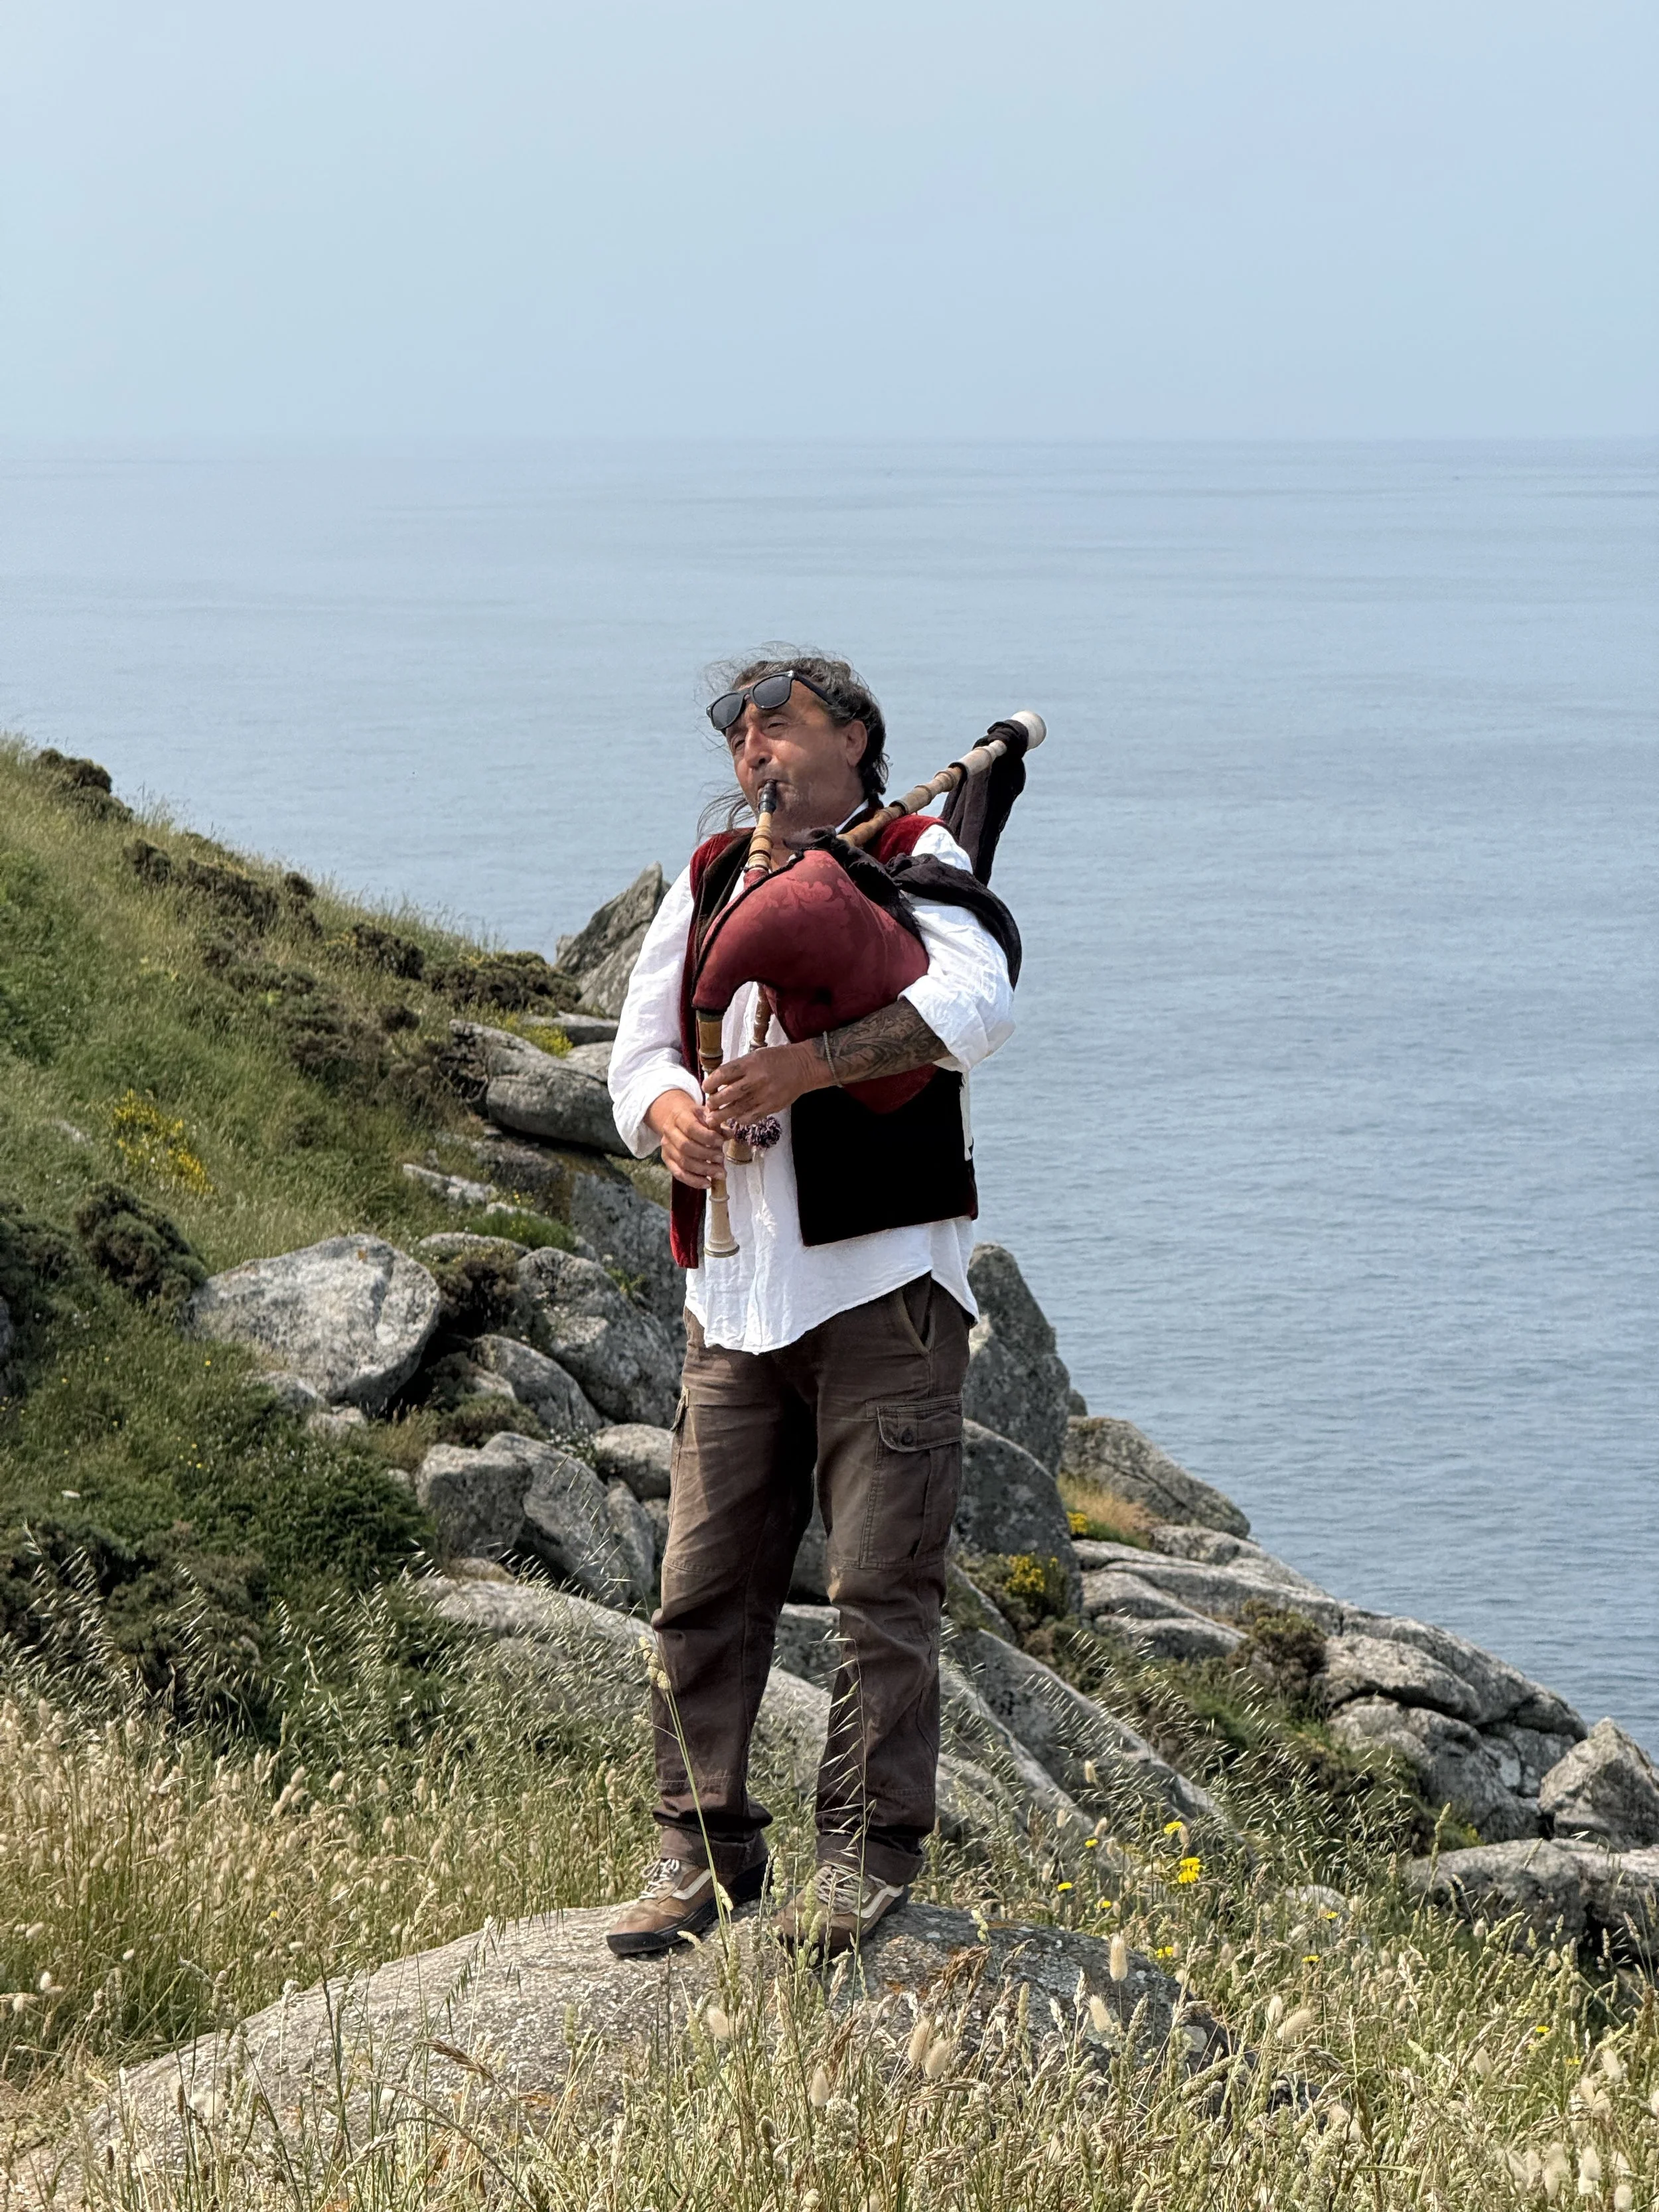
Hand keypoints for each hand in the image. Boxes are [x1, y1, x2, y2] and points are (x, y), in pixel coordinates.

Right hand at [646, 1089, 727, 1189]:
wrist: (677, 1119)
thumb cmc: (696, 1118)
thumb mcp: (707, 1115)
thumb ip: (718, 1125)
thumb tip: (729, 1134)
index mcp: (679, 1116)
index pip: (691, 1128)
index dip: (706, 1137)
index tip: (721, 1142)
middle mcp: (669, 1132)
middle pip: (685, 1147)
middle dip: (706, 1155)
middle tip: (722, 1159)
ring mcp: (666, 1147)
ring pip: (683, 1162)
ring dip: (703, 1170)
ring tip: (720, 1174)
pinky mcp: (667, 1160)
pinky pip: (679, 1174)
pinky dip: (693, 1181)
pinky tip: (707, 1183)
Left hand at [701, 1040, 830, 1127]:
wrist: (803, 1067)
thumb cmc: (777, 1059)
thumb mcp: (756, 1056)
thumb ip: (739, 1068)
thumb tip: (718, 1081)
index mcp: (751, 1063)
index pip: (723, 1074)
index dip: (711, 1083)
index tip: (706, 1088)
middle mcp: (757, 1079)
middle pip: (728, 1094)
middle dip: (714, 1102)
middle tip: (709, 1106)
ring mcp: (765, 1094)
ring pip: (738, 1108)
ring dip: (723, 1115)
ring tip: (713, 1119)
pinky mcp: (772, 1106)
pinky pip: (752, 1116)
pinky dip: (741, 1119)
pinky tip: (735, 1119)